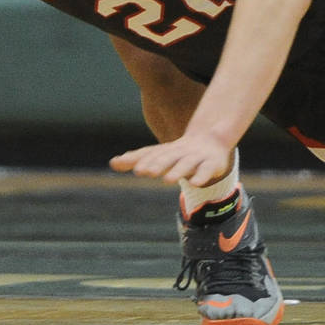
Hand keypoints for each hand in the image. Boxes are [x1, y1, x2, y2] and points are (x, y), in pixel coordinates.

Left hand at [109, 130, 236, 186]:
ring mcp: (196, 158)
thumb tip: (112, 163)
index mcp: (166, 150)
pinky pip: (206, 171)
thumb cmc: (178, 152)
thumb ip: (136, 159)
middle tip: (142, 171)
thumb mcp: (158, 155)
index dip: (140, 159)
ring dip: (177, 170)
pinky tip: (195, 183)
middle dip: (155, 164)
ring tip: (167, 180)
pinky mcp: (212, 165)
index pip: (151, 154)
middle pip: (166, 157)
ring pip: (186, 164)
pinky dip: (200, 176)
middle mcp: (180, 152)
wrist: (212, 141)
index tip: (127, 165)